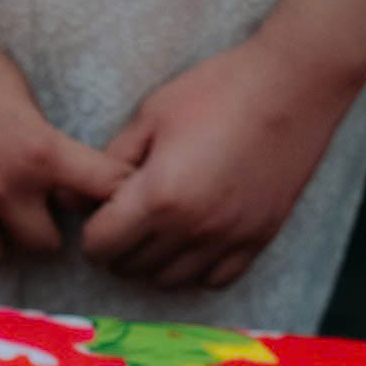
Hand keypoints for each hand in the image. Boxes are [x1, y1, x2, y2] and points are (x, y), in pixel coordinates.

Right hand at [0, 23, 133, 269]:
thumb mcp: (22, 94)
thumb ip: (42, 143)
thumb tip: (58, 183)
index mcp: (40, 153)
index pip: (105, 191)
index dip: (110, 199)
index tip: (101, 202)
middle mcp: (2, 188)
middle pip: (44, 246)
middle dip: (40, 230)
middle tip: (28, 215)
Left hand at [81, 38, 360, 290]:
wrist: (294, 84)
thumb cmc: (218, 89)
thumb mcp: (150, 116)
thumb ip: (107, 163)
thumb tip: (71, 201)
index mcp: (159, 196)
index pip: (100, 246)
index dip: (92, 230)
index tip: (101, 211)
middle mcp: (192, 228)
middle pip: (130, 268)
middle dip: (117, 247)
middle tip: (125, 217)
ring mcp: (228, 239)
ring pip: (168, 281)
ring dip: (152, 262)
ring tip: (156, 230)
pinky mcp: (257, 240)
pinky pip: (214, 280)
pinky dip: (195, 269)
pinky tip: (193, 240)